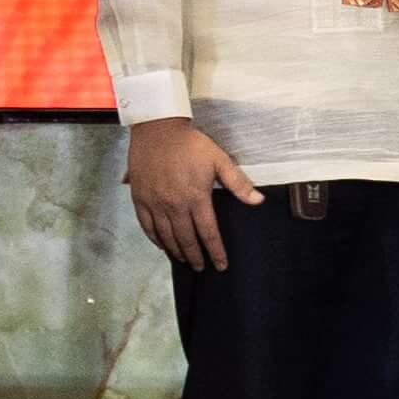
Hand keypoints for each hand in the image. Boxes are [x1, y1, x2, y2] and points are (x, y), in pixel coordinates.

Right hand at [126, 117, 259, 270]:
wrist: (158, 130)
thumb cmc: (191, 144)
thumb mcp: (220, 160)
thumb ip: (238, 183)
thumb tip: (258, 200)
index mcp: (196, 198)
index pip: (208, 233)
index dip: (215, 251)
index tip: (221, 265)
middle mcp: (174, 205)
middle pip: (186, 239)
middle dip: (195, 257)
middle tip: (201, 268)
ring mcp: (155, 203)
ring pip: (166, 236)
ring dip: (175, 251)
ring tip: (184, 261)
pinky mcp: (140, 199)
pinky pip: (146, 226)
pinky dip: (155, 239)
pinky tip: (162, 245)